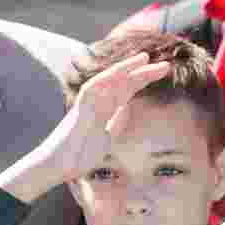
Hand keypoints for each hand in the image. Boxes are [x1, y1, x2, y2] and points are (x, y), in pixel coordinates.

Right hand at [0, 52, 169, 203]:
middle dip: (143, 73)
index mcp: (104, 109)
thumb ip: (116, 122)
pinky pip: (93, 88)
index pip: (127, 91)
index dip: (143, 80)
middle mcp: (97, 103)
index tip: (161, 72)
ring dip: (126, 68)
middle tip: (166, 66)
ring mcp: (88, 104)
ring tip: (145, 58)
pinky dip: (107, 78)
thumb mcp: (107, 139)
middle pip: (123, 83)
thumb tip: (127, 107)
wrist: (58, 166)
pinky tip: (121, 70)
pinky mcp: (80, 109)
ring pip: (109, 81)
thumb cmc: (79, 155)